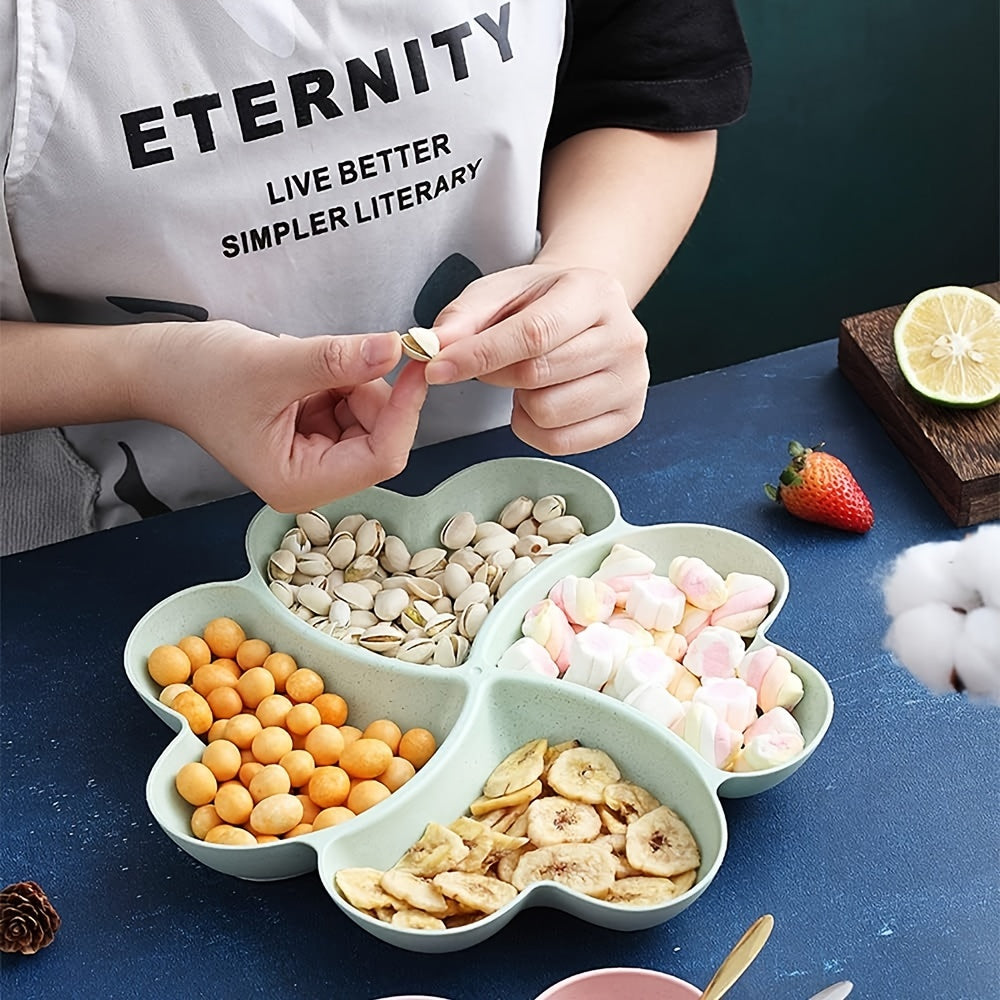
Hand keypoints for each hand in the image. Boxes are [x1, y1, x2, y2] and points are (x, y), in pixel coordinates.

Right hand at [141, 321, 426, 511]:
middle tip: (340, 355)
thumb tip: (392, 349)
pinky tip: (303, 373)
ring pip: (370, 418)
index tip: (416, 363)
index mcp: (298, 483)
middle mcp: (311, 481)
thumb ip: (336, 360)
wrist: (162, 368)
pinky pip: (352, 406)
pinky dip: (340, 381)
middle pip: (381, 437)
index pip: (381, 457)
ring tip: (304, 367)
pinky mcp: (314, 436)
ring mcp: (314, 460)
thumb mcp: (272, 364)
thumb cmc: (200, 375)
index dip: (405, 410)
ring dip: (352, 382)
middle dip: (370, 392)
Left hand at [424, 264, 648, 453]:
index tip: (438, 368)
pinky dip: (535, 428)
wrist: (587, 313)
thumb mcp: (499, 292)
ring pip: (548, 413)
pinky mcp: (628, 417)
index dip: (480, 355)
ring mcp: (633, 381)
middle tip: (493, 363)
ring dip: (520, 402)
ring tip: (529, 379)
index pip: (534, 333)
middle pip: (538, 375)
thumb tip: (432, 346)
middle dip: (497, 375)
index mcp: (595, 293)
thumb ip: (462, 317)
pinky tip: (541, 400)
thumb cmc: (540, 303)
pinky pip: (561, 443)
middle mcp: (625, 337)